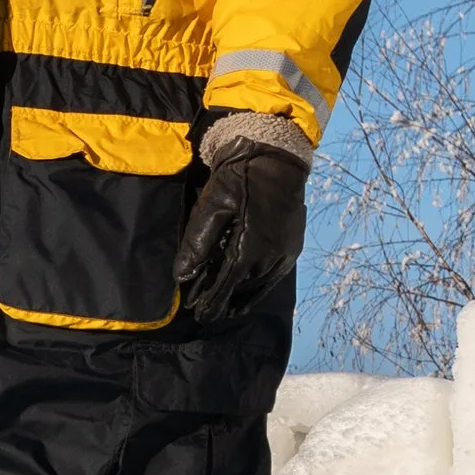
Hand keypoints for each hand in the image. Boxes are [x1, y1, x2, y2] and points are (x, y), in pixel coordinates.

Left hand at [174, 136, 307, 323]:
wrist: (276, 160)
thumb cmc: (239, 179)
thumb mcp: (212, 206)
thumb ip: (197, 243)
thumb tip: (182, 275)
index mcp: (248, 248)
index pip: (225, 285)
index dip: (211, 302)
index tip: (198, 314)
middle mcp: (270, 258)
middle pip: (241, 288)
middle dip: (222, 300)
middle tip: (205, 312)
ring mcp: (284, 254)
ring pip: (258, 286)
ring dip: (240, 298)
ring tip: (226, 309)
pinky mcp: (292, 249)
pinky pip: (274, 278)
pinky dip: (259, 289)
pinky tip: (249, 294)